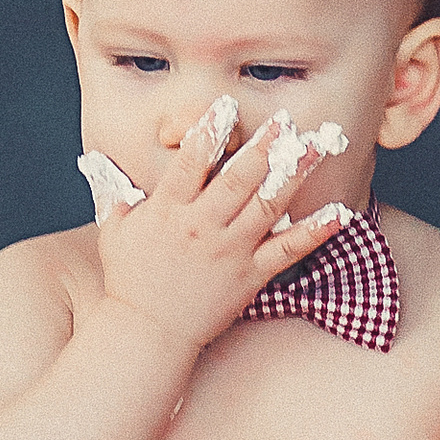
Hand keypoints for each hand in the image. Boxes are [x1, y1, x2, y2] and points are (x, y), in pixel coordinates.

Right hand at [93, 108, 341, 357]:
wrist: (148, 333)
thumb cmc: (129, 280)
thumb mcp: (114, 232)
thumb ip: (116, 195)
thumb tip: (101, 164)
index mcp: (168, 211)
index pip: (191, 163)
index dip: (209, 132)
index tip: (226, 106)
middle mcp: (202, 227)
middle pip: (238, 179)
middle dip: (263, 146)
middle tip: (286, 119)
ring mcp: (229, 251)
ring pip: (267, 206)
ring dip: (295, 174)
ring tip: (319, 146)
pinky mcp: (250, 276)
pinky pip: (287, 251)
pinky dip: (315, 231)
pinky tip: (339, 213)